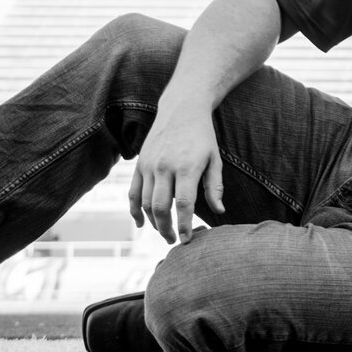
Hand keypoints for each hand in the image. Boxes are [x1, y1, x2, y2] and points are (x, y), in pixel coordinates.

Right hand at [129, 107, 224, 242]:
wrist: (181, 109)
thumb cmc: (203, 137)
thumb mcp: (215, 159)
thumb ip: (215, 186)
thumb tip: (219, 211)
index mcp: (186, 167)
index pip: (183, 203)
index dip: (184, 225)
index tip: (186, 240)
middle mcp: (164, 167)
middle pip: (160, 206)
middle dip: (166, 228)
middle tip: (174, 241)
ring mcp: (148, 165)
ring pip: (145, 202)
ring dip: (153, 222)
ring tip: (164, 232)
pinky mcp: (139, 164)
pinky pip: (133, 192)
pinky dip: (134, 210)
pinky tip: (142, 224)